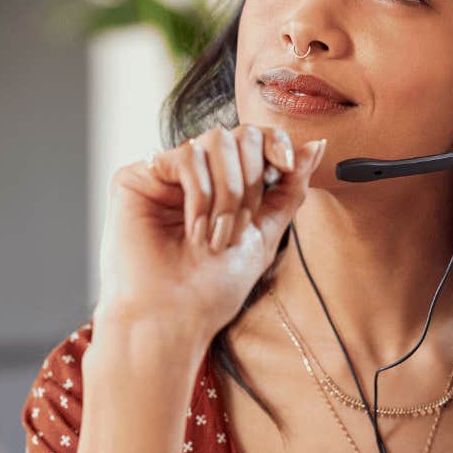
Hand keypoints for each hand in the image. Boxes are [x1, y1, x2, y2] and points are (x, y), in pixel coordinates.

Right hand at [94, 123, 325, 340]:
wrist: (173, 317)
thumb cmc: (212, 288)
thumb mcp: (265, 234)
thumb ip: (289, 189)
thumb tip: (316, 144)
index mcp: (222, 183)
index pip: (253, 137)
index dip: (274, 142)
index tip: (284, 167)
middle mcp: (193, 174)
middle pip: (237, 135)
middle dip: (250, 182)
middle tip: (239, 227)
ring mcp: (163, 174)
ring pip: (213, 141)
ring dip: (227, 194)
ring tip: (216, 237)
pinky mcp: (136, 177)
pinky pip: (185, 157)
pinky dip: (199, 195)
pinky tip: (193, 230)